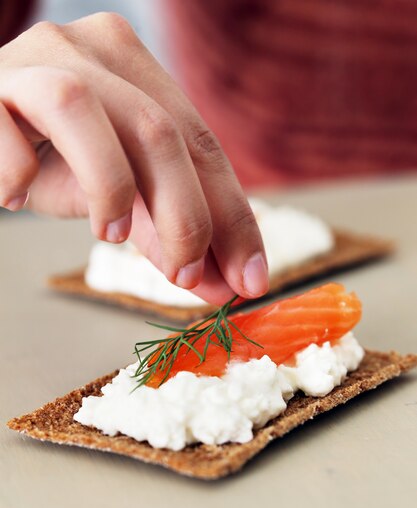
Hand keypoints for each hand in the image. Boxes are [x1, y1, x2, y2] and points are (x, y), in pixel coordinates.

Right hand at [0, 13, 267, 303]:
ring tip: (106, 235)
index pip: (201, 146)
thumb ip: (161, 232)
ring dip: (109, 187)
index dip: (232, 216)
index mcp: (138, 71)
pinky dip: (16, 172)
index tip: (250, 279)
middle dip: (185, 215)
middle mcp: (92, 51)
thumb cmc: (48, 155)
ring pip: (83, 109)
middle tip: (187, 275)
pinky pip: (4, 129)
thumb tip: (217, 286)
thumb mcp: (115, 192)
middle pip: (158, 130)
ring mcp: (35, 60)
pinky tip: (14, 196)